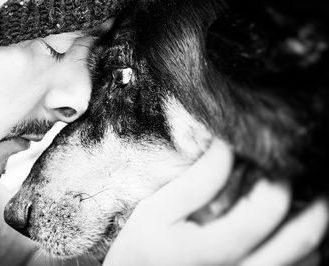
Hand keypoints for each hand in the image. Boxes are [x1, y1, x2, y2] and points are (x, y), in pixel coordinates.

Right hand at [103, 139, 328, 265]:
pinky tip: (291, 230)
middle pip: (299, 243)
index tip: (275, 162)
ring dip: (313, 229)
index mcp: (210, 252)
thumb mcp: (158, 209)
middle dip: (316, 206)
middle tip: (314, 180)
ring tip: (309, 202)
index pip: (263, 214)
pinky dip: (304, 250)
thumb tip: (228, 147)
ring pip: (304, 261)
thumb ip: (197, 182)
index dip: (277, 182)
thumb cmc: (144, 247)